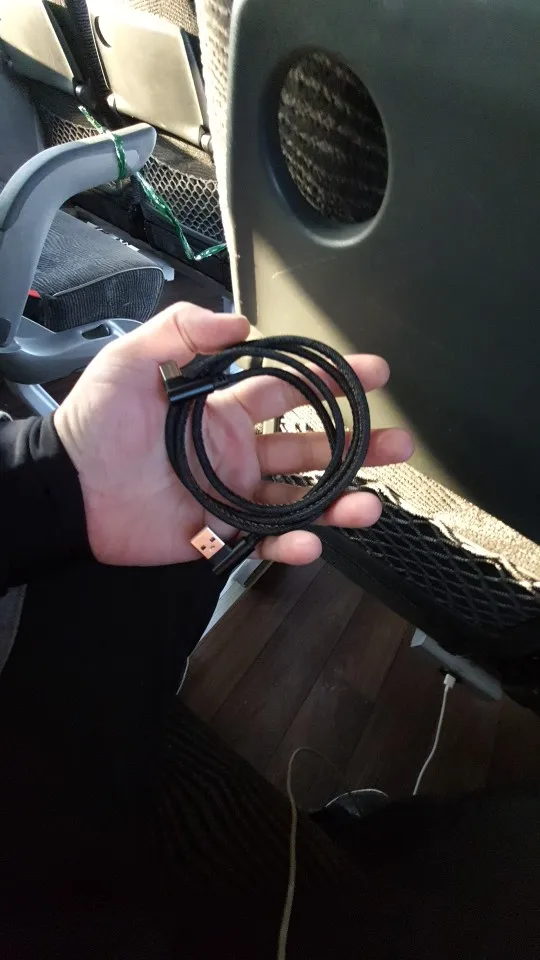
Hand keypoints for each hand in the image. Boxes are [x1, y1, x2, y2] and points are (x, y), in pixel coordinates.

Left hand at [55, 303, 412, 566]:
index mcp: (225, 409)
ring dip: (339, 501)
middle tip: (397, 444)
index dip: (332, 380)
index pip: (292, 389)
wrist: (67, 488)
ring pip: (300, 497)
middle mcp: (239, 450)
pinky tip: (313, 543)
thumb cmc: (94, 423)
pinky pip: (266, 540)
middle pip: (312, 447)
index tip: (371, 372)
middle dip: (357, 445)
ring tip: (372, 505)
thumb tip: (239, 322)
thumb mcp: (130, 361)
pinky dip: (292, 544)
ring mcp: (233, 493)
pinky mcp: (220, 532)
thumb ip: (182, 332)